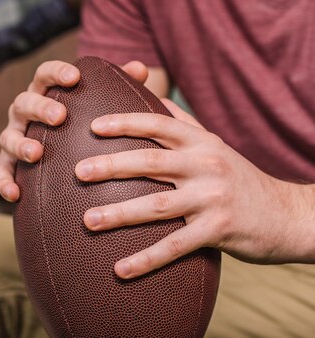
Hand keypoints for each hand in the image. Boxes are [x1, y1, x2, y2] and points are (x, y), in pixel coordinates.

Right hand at [0, 60, 148, 201]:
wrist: (64, 153)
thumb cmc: (86, 122)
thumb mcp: (105, 103)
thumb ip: (121, 85)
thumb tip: (140, 68)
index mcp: (45, 92)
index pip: (45, 74)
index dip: (57, 73)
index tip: (75, 77)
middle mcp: (25, 112)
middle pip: (24, 102)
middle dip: (40, 108)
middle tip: (59, 116)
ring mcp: (14, 136)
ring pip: (8, 136)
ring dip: (20, 144)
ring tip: (35, 154)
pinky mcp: (9, 163)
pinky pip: (3, 172)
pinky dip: (4, 182)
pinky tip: (16, 194)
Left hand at [78, 100, 314, 278]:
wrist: (288, 214)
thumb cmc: (239, 177)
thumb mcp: (215, 145)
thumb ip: (184, 124)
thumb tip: (153, 97)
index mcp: (201, 142)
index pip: (158, 123)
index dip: (125, 122)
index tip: (93, 126)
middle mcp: (206, 164)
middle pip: (150, 161)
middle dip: (111, 165)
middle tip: (78, 172)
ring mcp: (212, 198)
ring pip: (157, 205)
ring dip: (119, 214)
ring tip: (87, 220)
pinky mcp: (218, 231)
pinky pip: (175, 246)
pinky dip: (146, 259)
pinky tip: (119, 269)